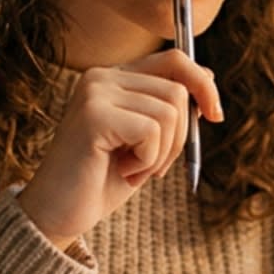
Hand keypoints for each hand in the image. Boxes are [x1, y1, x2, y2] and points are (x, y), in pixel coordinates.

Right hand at [16, 51, 221, 247]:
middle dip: (178, 138)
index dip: (202, 84)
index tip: (215, 116)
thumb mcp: (145, 140)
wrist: (58, 214)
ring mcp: (95, 93)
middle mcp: (101, 77)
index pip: (174, 60)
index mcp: (113, 78)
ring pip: (170, 112)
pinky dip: (147, 161)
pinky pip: (152, 132)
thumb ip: (167, 107)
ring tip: (131, 169)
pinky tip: (122, 172)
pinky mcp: (93, 115)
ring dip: (161, 154)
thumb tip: (208, 77)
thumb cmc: (101, 180)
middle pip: (178, 90)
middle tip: (150, 166)